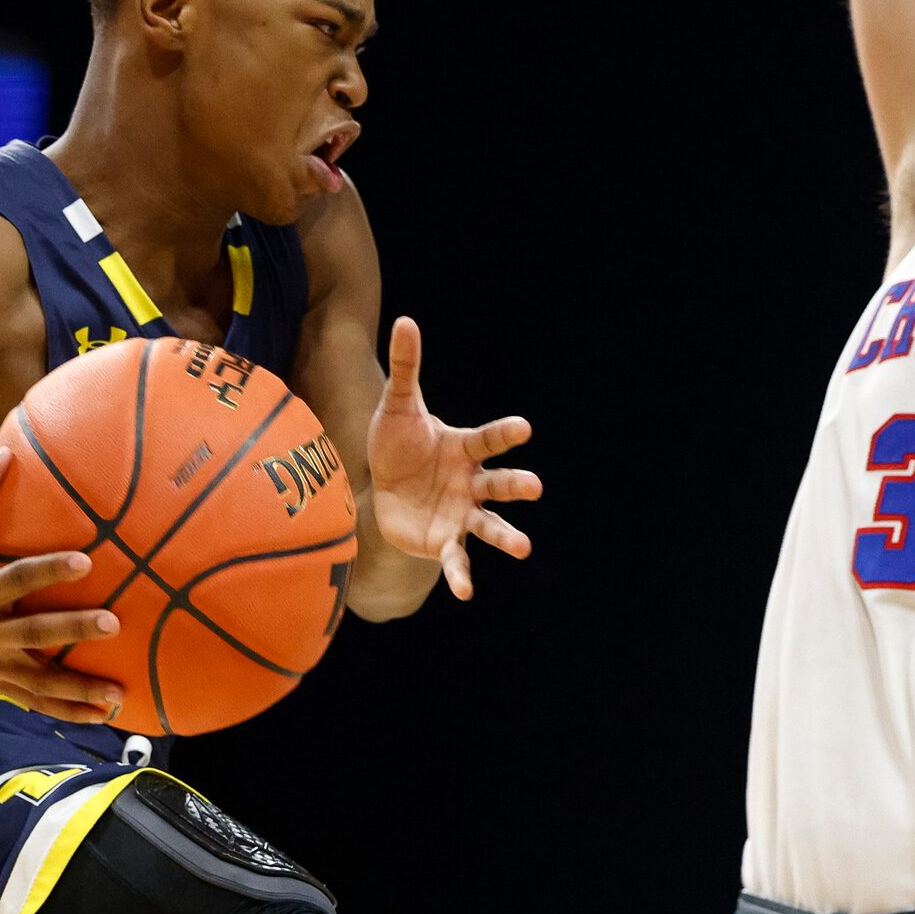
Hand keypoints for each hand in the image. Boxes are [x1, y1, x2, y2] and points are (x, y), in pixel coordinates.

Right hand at [0, 448, 126, 724]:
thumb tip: (5, 453)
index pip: (12, 581)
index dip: (47, 572)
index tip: (85, 560)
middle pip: (31, 636)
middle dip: (71, 631)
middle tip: (113, 623)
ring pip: (36, 683)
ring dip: (77, 690)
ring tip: (117, 694)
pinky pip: (34, 703)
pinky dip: (68, 713)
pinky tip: (105, 716)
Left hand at [366, 316, 539, 600]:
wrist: (379, 489)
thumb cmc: (398, 444)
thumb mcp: (397, 406)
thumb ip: (407, 368)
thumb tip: (405, 320)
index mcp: (464, 448)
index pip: (488, 439)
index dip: (505, 433)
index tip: (524, 428)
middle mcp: (470, 483)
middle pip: (498, 484)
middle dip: (516, 485)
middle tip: (535, 486)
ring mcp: (461, 514)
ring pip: (489, 526)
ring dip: (507, 537)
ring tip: (525, 548)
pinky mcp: (444, 542)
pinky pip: (457, 560)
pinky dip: (461, 576)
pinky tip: (466, 593)